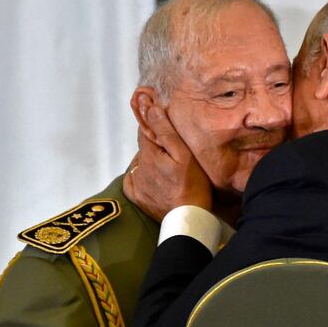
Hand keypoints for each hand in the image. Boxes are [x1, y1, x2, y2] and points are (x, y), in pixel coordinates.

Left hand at [123, 106, 211, 221]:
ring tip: (170, 170)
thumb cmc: (192, 186)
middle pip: (144, 147)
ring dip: (151, 161)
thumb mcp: (184, 154)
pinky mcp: (137, 197)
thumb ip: (165, 130)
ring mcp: (136, 183)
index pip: (145, 128)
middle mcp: (138, 167)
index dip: (153, 123)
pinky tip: (158, 180)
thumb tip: (148, 106)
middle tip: (174, 152)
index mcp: (148, 153)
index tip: (162, 122)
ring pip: (141, 163)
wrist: (188, 219)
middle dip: (155, 145)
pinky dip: (144, 177)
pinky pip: (135, 180)